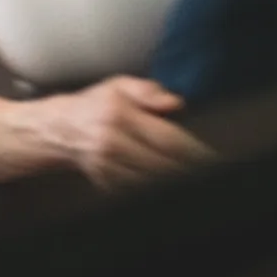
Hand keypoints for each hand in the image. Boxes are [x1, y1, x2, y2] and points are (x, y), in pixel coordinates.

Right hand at [55, 76, 210, 189]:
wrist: (59, 129)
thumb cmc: (94, 106)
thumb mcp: (117, 85)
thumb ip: (147, 90)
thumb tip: (175, 103)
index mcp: (118, 115)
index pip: (169, 140)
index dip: (197, 153)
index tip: (216, 158)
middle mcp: (111, 143)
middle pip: (165, 165)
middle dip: (191, 170)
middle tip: (212, 171)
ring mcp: (107, 166)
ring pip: (153, 182)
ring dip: (175, 182)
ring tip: (193, 178)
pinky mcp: (105, 182)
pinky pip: (137, 191)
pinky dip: (155, 189)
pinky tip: (168, 184)